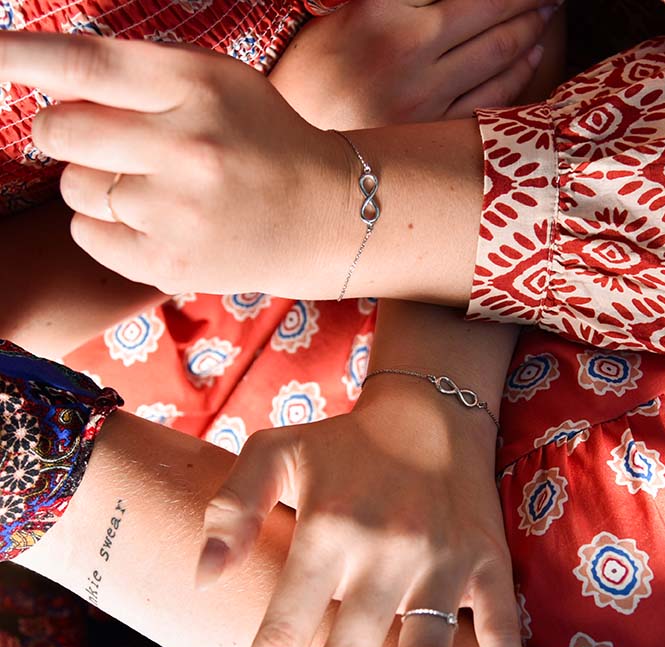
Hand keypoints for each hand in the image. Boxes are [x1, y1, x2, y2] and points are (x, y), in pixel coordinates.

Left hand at [0, 32, 349, 297]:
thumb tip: (47, 79)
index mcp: (198, 87)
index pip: (84, 65)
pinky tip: (146, 222)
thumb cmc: (266, 143)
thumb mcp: (220, 84)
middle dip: (64, 133)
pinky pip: (89, 235)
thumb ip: (142, 75)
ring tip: (143, 188)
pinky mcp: (171, 263)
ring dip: (91, 183)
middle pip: (61, 131)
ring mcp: (178, 211)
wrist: (325, 216)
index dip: (17, 57)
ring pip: (73, 187)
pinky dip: (103, 226)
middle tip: (98, 141)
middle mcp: (186, 146)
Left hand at [197, 378, 527, 646]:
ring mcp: (441, 560)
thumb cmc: (342, 442)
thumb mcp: (275, 451)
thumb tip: (201, 578)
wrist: (427, 416)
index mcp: (328, 528)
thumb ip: (231, 506)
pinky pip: (500, 624)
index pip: (283, 629)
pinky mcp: (484, 562)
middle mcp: (385, 551)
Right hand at [270, 0, 558, 128]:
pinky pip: (489, 101)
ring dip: (530, 30)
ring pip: (498, 56)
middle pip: (490, 13)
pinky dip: (517, 76)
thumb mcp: (340, 18)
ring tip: (546, 15)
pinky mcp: (432, 136)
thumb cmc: (308, 79)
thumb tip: (435, 2)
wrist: (288, 155)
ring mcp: (423, 99)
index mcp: (378, 14)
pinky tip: (529, 59)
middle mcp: (406, 52)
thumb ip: (392, 3)